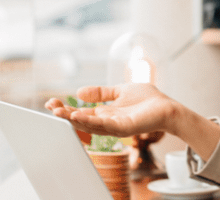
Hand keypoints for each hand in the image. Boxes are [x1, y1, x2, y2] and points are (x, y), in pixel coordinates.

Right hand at [45, 83, 184, 136]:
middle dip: (64, 114)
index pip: (80, 112)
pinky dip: (90, 121)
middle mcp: (107, 122)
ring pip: (89, 125)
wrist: (168, 108)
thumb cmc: (148, 100)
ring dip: (74, 119)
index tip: (51, 102)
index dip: (65, 108)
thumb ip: (101, 93)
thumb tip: (79, 92)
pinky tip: (79, 116)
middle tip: (51, 107)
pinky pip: (104, 126)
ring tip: (59, 113)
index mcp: (105, 113)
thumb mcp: (119, 91)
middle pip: (81, 120)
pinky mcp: (124, 128)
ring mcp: (115, 126)